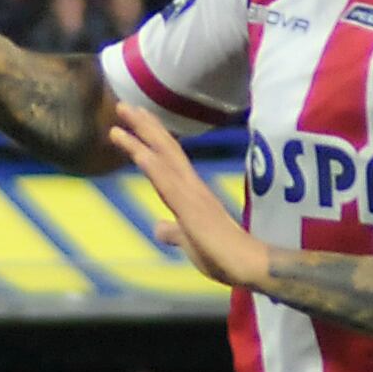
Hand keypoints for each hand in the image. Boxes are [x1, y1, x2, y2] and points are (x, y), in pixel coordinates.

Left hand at [107, 105, 267, 287]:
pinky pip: (167, 183)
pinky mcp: (191, 209)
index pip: (168, 159)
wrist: (249, 267)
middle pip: (165, 148)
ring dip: (142, 134)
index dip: (152, 138)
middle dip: (144, 125)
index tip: (136, 119)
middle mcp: (192, 187)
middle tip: (123, 105)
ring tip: (123, 112)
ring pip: (163, 157)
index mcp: (191, 193)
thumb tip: (159, 227)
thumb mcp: (190, 243)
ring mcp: (192, 195)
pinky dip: (151, 165)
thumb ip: (174, 233)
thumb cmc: (224, 257)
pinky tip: (137, 152)